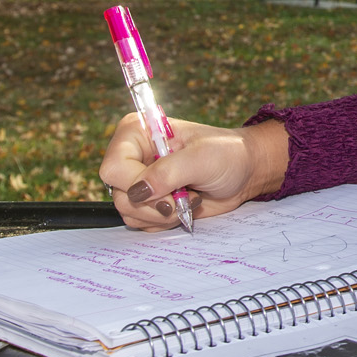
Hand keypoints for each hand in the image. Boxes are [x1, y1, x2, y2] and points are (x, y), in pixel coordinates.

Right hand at [97, 116, 289, 230]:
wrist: (243, 171)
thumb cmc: (227, 154)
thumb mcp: (202, 158)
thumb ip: (168, 172)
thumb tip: (139, 191)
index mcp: (136, 133)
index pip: (113, 168)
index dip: (136, 184)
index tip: (168, 189)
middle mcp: (132, 157)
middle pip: (119, 195)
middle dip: (154, 204)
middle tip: (185, 197)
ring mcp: (139, 181)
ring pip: (129, 213)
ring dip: (162, 214)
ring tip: (189, 199)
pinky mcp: (148, 202)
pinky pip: (141, 223)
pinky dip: (164, 221)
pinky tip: (184, 206)